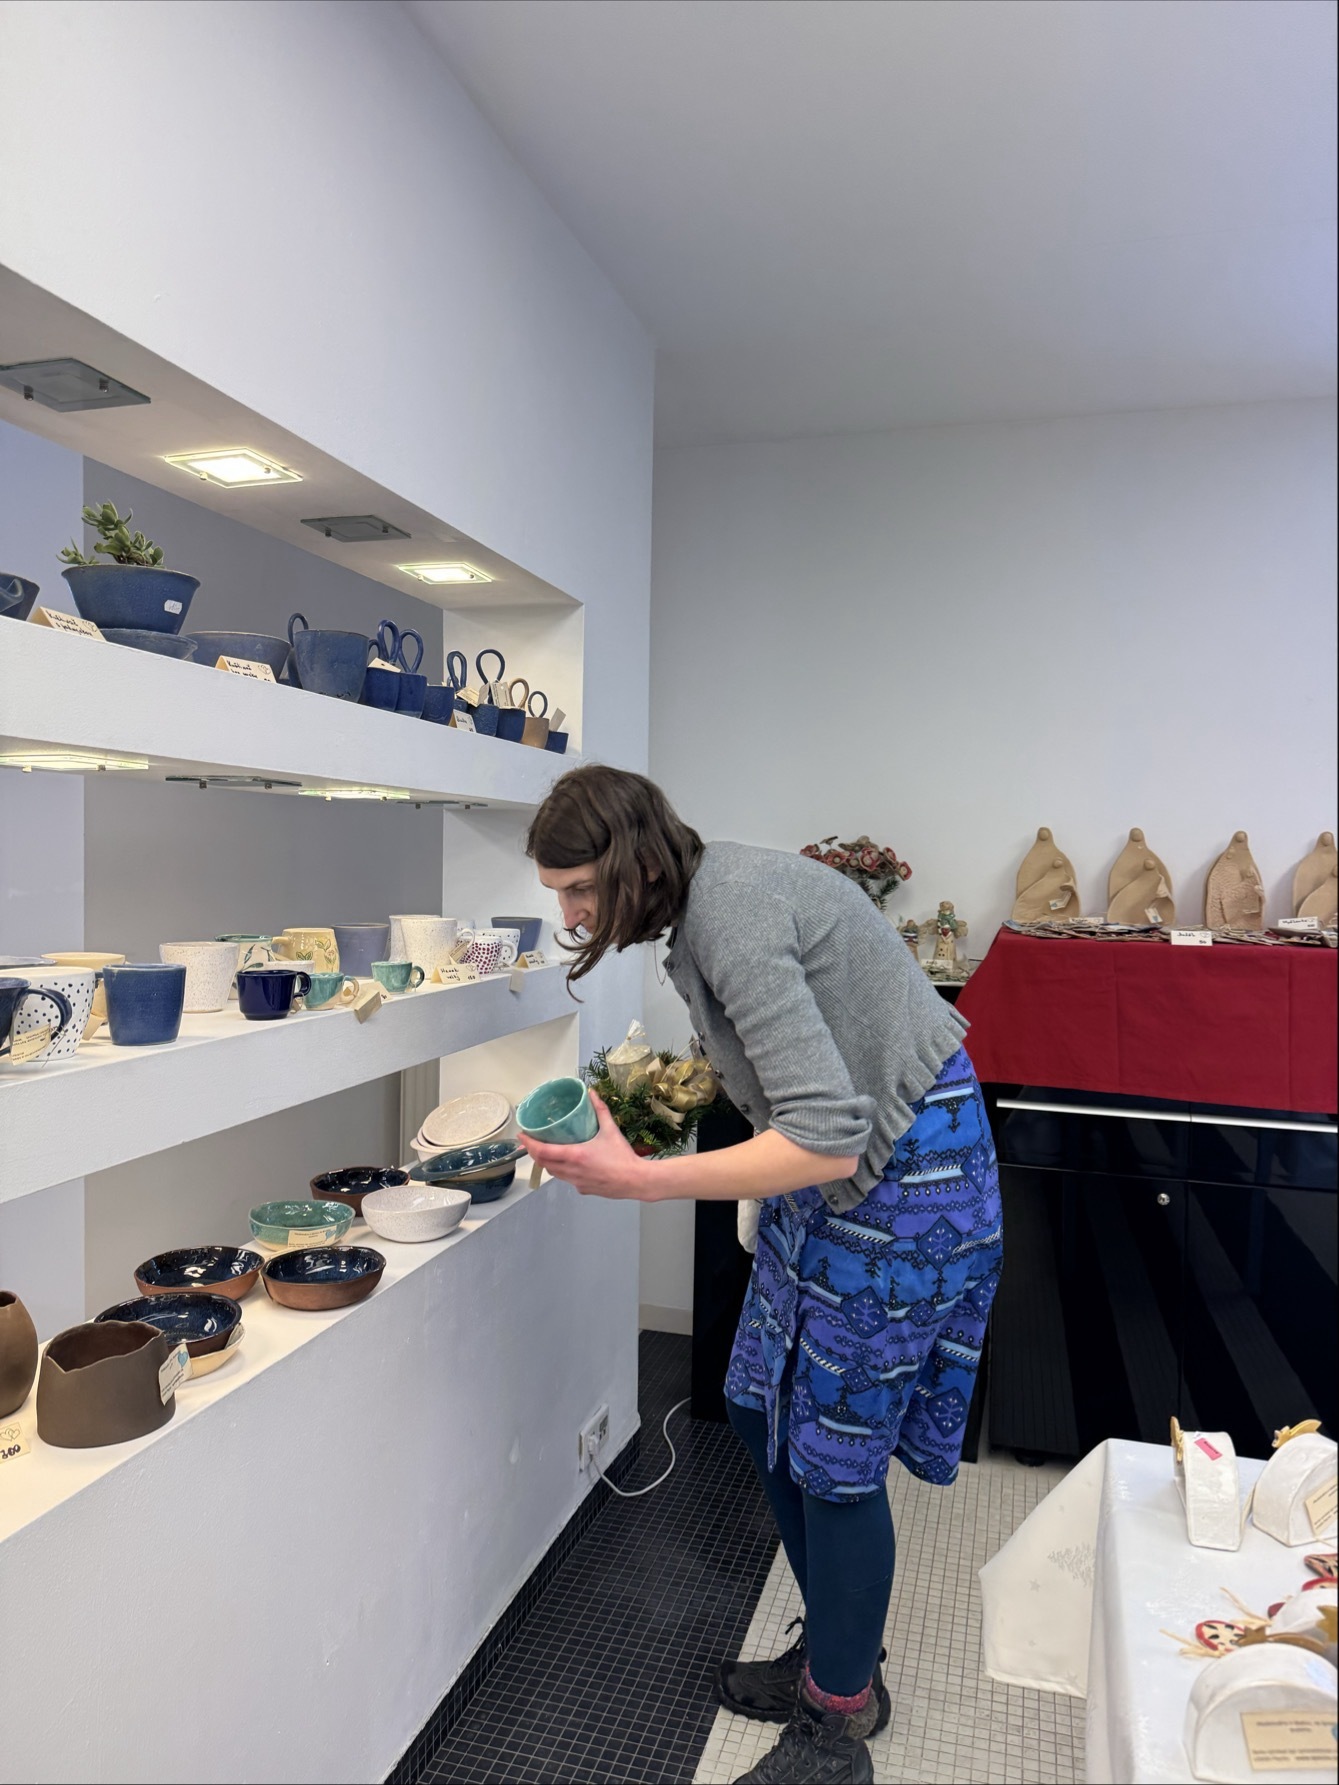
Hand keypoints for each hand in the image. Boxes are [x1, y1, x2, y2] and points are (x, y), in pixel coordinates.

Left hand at [519, 1092, 655, 1200]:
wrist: (636, 1181)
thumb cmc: (623, 1156)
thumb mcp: (611, 1130)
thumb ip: (600, 1110)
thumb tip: (592, 1093)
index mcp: (575, 1155)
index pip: (542, 1151)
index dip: (529, 1144)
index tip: (521, 1135)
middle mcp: (571, 1171)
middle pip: (544, 1163)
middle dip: (534, 1152)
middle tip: (531, 1141)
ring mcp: (576, 1182)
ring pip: (554, 1173)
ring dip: (547, 1162)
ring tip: (547, 1150)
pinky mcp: (583, 1190)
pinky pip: (566, 1179)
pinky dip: (562, 1171)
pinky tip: (570, 1164)